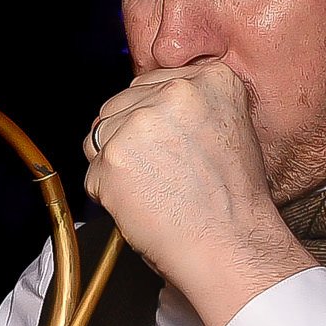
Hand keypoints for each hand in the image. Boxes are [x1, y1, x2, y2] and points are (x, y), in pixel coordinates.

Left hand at [83, 64, 308, 325]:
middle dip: (127, 136)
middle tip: (157, 173)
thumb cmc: (233, 201)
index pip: (152, 84)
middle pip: (121, 104)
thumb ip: (191, 109)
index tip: (162, 145)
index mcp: (212, 80)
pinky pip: (92, 172)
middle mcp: (174, 92)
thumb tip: (146, 104)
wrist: (231, 245)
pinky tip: (141, 206)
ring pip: (100, 135)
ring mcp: (140, 122)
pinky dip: (107, 193)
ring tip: (152, 191)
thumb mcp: (231, 130)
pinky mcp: (113, 157)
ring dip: (114, 163)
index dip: (151, 117)